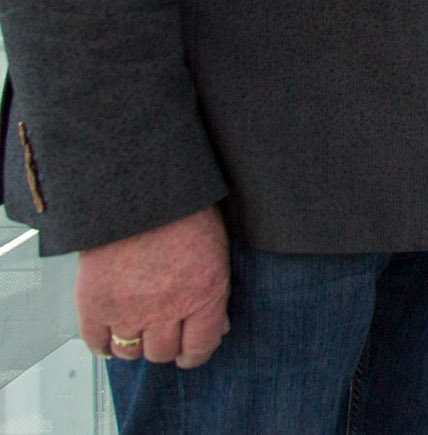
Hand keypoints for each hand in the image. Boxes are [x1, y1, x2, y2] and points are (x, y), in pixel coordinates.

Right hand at [76, 206, 229, 368]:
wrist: (138, 190)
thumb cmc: (182, 211)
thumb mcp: (216, 250)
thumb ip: (215, 292)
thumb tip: (216, 326)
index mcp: (204, 294)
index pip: (201, 346)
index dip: (195, 353)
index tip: (189, 353)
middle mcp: (167, 309)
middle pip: (163, 353)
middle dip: (165, 346)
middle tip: (161, 335)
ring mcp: (129, 310)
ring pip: (130, 353)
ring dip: (134, 345)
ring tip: (135, 330)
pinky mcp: (95, 306)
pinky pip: (97, 343)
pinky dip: (102, 344)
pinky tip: (109, 335)